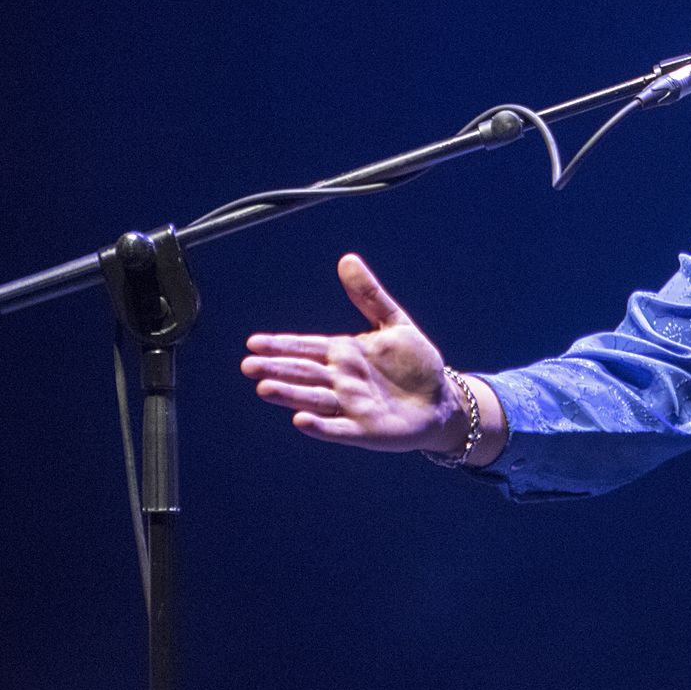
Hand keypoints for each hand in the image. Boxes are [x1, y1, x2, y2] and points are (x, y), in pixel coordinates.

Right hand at [241, 254, 462, 451]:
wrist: (442, 401)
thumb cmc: (415, 363)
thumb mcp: (394, 322)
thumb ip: (369, 295)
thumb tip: (347, 259)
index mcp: (344, 353)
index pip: (306, 347)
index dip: (282, 345)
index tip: (254, 343)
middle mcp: (341, 380)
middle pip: (303, 373)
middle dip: (276, 369)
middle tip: (248, 365)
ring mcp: (350, 406)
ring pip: (314, 399)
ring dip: (290, 395)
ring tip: (265, 389)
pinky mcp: (365, 430)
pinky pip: (338, 428)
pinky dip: (321, 426)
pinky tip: (300, 420)